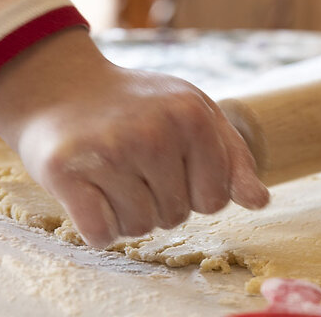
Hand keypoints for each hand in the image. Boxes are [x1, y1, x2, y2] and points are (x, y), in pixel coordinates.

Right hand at [0, 28, 268, 248]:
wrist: (61, 86)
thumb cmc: (138, 106)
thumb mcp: (194, 114)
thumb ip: (232, 158)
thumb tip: (259, 201)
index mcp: (193, 115)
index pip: (215, 200)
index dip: (194, 191)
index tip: (172, 163)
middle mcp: (153, 131)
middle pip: (175, 216)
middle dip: (158, 200)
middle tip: (133, 162)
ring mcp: (108, 151)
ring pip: (138, 228)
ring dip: (126, 212)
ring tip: (111, 171)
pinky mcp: (64, 172)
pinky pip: (100, 234)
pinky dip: (97, 227)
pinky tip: (89, 192)